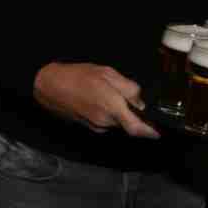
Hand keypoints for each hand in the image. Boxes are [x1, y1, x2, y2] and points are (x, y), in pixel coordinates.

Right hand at [33, 62, 159, 138]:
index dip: (150, 133)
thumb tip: (139, 101)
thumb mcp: (107, 74)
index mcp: (113, 108)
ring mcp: (95, 126)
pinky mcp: (88, 126)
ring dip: (117, 111)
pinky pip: (105, 121)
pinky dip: (107, 112)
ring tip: (104, 92)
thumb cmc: (77, 76)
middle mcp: (106, 122)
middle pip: (128, 122)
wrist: (48, 86)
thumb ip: (128, 88)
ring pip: (116, 121)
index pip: (137, 128)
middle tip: (122, 93)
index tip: (159, 134)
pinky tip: (96, 97)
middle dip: (131, 112)